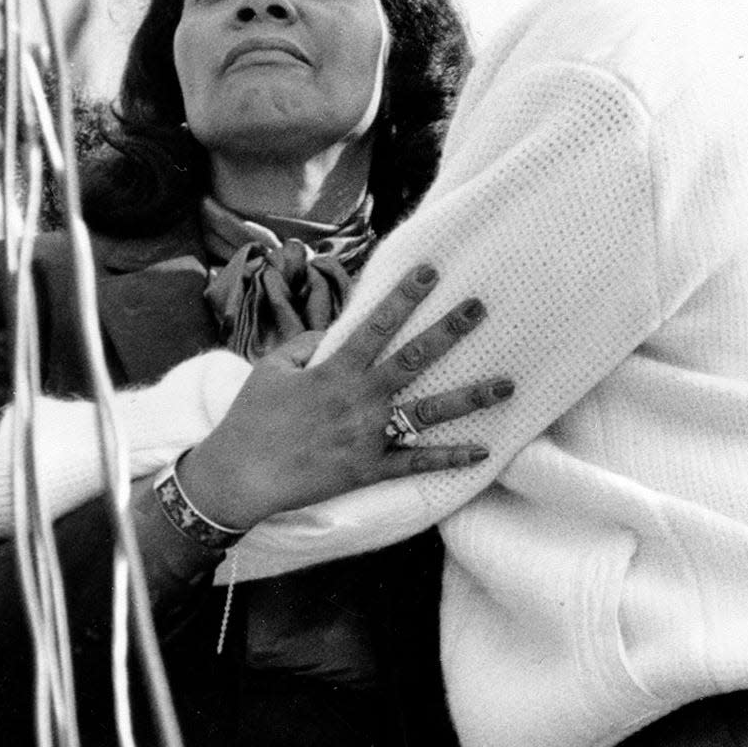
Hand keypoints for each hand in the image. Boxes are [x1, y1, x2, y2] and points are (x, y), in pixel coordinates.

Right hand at [178, 263, 512, 530]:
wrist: (241, 475)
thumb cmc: (251, 418)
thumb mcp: (272, 369)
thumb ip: (306, 345)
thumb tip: (333, 333)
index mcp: (335, 370)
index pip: (378, 324)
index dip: (405, 295)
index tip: (431, 271)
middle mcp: (360, 399)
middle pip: (414, 360)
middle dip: (449, 332)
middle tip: (479, 309)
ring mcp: (368, 435)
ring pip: (429, 412)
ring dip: (470, 397)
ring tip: (506, 384)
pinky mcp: (369, 469)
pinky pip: (415, 462)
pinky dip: (449, 457)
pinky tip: (483, 450)